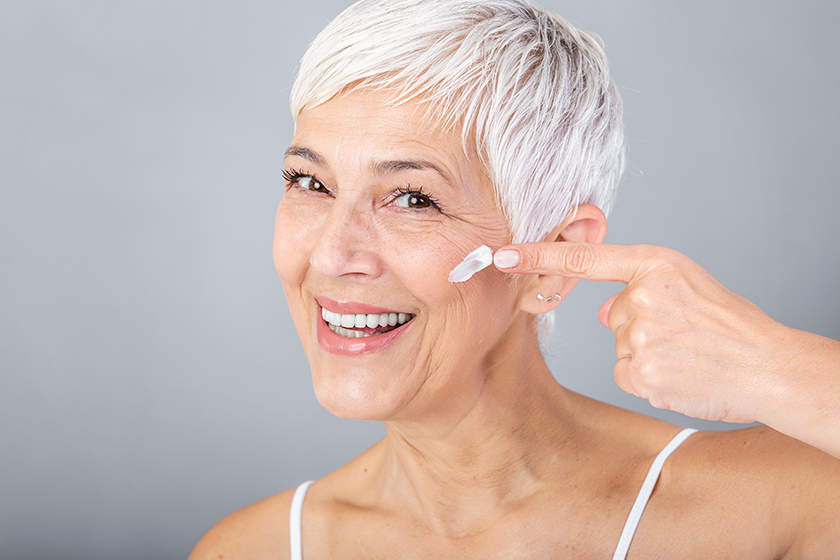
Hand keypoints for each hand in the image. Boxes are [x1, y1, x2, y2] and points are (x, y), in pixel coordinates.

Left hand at [494, 242, 839, 456]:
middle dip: (639, 325)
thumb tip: (603, 310)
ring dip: (647, 352)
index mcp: (655, 266)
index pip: (584, 257)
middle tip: (684, 332)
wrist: (768, 367)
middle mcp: (642, 297)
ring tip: (688, 353)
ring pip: (621, 345)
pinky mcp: (638, 372)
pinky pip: (627, 372)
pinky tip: (679, 373)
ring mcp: (639, 336)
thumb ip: (640, 288)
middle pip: (614, 314)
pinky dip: (649, 376)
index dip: (539, 255)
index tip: (502, 254)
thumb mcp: (688, 286)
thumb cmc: (731, 325)